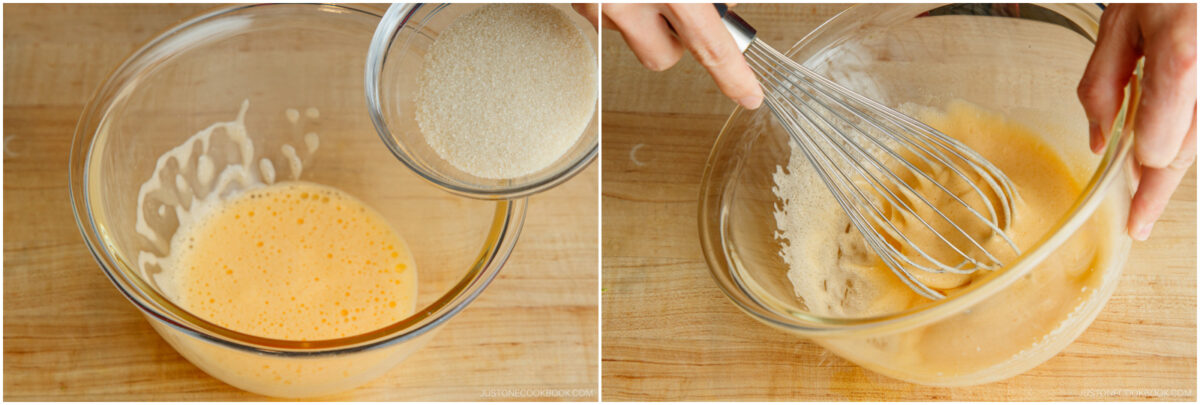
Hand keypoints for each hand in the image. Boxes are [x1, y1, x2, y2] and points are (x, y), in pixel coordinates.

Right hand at [600, 3, 763, 108]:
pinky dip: (620, 4)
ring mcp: (596, 6)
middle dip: (674, 40)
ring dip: (643, 19)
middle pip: (663, 58)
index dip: (733, 76)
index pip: (711, 47)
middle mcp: (629, 2)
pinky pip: (607, 18)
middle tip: (677, 7)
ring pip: (634, 37)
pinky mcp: (579, 2)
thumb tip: (722, 9)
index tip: (749, 96)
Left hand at [1078, 3, 1196, 240]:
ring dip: (1173, 164)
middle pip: (1186, 151)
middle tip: (1139, 221)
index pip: (1161, 143)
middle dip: (1158, 188)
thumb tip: (1100, 137)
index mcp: (1181, 61)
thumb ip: (1103, 82)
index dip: (1139, 166)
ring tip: (1147, 191)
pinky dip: (1187, 136)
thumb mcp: (1120, 21)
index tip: (1126, 187)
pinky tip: (1164, 146)